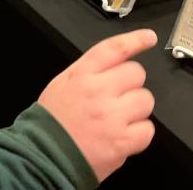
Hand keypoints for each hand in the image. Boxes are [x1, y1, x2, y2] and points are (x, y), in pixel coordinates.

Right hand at [37, 29, 156, 181]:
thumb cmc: (52, 121)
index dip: (135, 40)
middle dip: (131, 84)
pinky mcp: (122, 141)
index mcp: (81, 74)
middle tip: (118, 96)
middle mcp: (98, 91)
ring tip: (119, 117)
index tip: (148, 38)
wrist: (44, 155)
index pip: (114, 49)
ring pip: (146, 100)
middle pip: (136, 73)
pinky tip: (123, 134)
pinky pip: (148, 129)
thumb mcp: (63, 84)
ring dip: (137, 108)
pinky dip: (139, 133)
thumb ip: (89, 72)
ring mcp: (112, 116)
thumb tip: (117, 65)